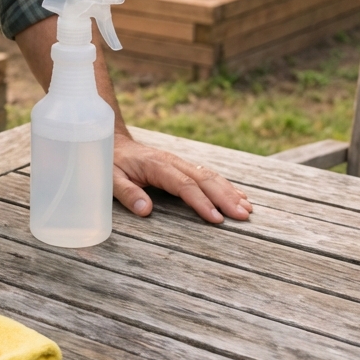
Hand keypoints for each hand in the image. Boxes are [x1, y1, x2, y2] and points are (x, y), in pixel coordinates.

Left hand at [113, 133, 252, 223]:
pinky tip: (239, 196)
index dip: (201, 202)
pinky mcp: (182, 166)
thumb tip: (146, 210)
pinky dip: (225, 185)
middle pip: (204, 179)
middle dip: (225, 197)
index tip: (217, 219)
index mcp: (157, 165)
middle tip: (243, 216)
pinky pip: (206, 174)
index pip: (184, 185)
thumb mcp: (110, 178)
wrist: (112, 141)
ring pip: (209, 175)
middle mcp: (172, 162)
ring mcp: (179, 163)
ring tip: (248, 209)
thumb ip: (127, 192)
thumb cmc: (110, 162)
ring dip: (229, 191)